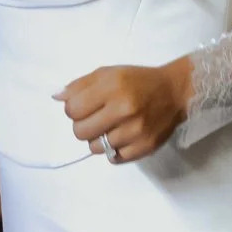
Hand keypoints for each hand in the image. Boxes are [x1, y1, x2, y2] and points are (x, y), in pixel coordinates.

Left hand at [60, 58, 191, 165]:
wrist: (174, 91)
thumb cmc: (137, 80)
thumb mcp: (108, 73)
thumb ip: (80, 85)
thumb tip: (57, 97)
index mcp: (112, 86)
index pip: (73, 109)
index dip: (73, 109)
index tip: (84, 106)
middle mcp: (124, 109)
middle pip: (80, 132)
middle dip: (83, 126)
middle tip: (96, 118)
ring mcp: (135, 131)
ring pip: (95, 148)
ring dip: (99, 139)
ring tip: (111, 127)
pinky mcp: (145, 147)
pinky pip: (114, 158)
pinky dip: (114, 150)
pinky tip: (122, 136)